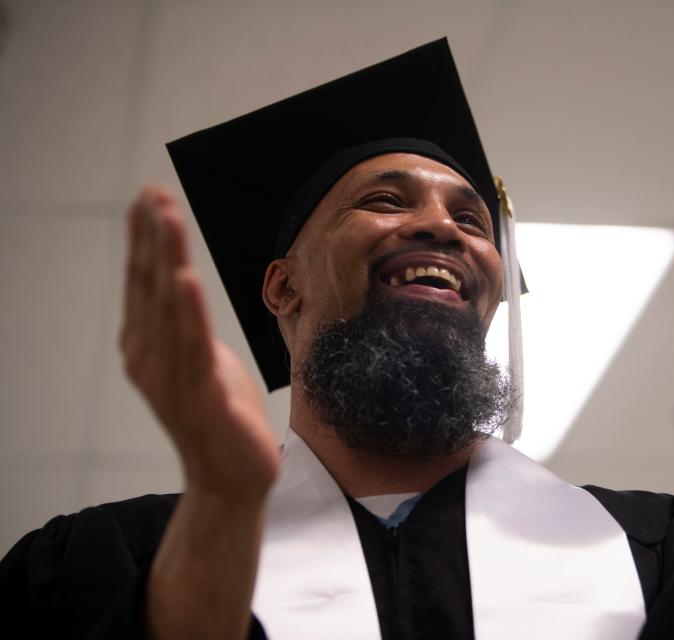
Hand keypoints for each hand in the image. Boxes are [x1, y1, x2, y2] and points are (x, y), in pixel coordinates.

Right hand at [119, 186, 279, 500]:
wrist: (231, 477)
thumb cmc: (221, 414)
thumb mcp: (203, 358)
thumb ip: (186, 324)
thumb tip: (181, 284)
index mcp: (147, 346)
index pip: (144, 282)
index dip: (146, 239)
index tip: (150, 197)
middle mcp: (148, 357)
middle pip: (149, 286)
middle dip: (152, 237)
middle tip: (153, 193)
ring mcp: (169, 378)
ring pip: (167, 307)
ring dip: (166, 258)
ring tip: (167, 218)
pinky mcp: (197, 396)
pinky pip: (191, 346)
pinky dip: (187, 310)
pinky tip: (185, 277)